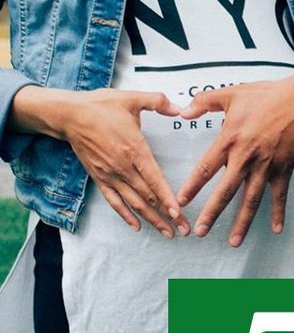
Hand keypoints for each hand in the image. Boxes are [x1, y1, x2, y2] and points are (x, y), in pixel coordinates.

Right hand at [11, 86, 189, 236]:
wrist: (70, 116)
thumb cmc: (101, 106)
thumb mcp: (131, 98)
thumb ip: (158, 102)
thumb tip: (179, 108)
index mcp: (134, 149)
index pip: (155, 179)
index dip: (167, 198)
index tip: (178, 213)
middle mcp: (123, 167)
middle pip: (148, 197)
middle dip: (167, 215)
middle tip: (183, 229)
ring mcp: (111, 175)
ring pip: (134, 203)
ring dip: (151, 220)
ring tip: (167, 233)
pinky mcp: (100, 179)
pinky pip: (114, 202)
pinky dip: (126, 216)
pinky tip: (137, 227)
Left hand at [177, 79, 293, 246]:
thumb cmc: (267, 96)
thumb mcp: (232, 93)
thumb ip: (204, 102)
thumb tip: (183, 111)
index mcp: (230, 140)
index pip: (206, 168)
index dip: (192, 186)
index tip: (181, 202)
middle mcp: (246, 158)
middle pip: (225, 192)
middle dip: (211, 214)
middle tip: (199, 232)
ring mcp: (266, 167)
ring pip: (251, 200)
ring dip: (242, 223)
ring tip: (233, 242)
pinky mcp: (283, 170)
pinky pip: (279, 196)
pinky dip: (279, 213)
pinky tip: (276, 230)